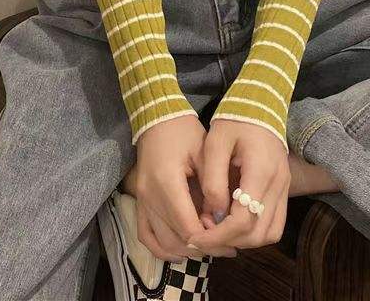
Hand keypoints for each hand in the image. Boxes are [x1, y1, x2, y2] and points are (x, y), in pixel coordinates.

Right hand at [133, 114, 236, 259]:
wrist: (157, 119)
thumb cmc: (184, 132)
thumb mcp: (204, 153)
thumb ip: (212, 188)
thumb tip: (219, 220)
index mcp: (167, 182)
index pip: (188, 226)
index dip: (209, 240)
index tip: (230, 240)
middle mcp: (151, 196)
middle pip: (176, 239)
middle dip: (203, 248)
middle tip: (226, 248)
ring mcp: (142, 201)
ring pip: (161, 242)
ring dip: (186, 251)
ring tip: (210, 248)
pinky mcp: (140, 202)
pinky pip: (146, 236)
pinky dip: (162, 248)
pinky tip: (182, 251)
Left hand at [191, 119, 290, 250]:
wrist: (260, 104)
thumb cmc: (234, 119)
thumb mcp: (215, 143)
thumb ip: (213, 179)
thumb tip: (213, 215)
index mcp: (260, 171)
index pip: (243, 219)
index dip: (218, 234)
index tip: (196, 236)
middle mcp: (278, 184)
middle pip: (258, 233)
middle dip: (228, 240)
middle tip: (203, 235)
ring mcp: (284, 188)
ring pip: (269, 233)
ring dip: (243, 239)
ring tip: (217, 230)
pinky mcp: (284, 190)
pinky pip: (274, 223)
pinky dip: (255, 231)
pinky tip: (233, 223)